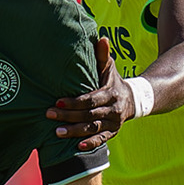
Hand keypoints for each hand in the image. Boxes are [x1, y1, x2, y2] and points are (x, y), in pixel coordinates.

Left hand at [48, 34, 129, 151]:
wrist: (133, 99)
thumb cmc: (113, 81)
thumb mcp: (109, 68)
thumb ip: (103, 55)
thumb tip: (101, 38)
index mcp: (110, 93)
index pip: (90, 99)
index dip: (74, 102)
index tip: (58, 101)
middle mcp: (113, 109)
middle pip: (88, 115)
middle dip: (68, 116)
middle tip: (49, 114)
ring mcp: (113, 123)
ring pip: (92, 129)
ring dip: (74, 131)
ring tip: (57, 132)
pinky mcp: (112, 133)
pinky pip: (101, 140)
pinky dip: (91, 143)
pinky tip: (77, 147)